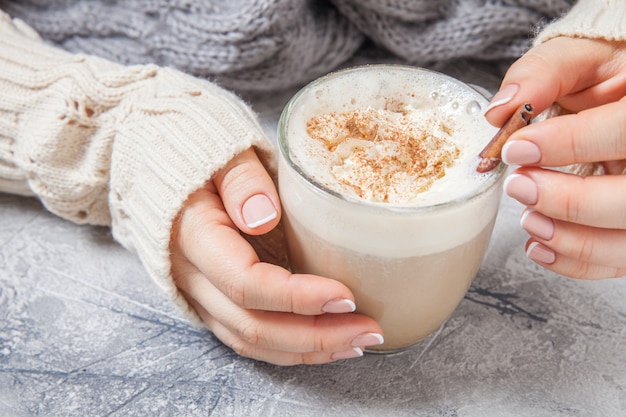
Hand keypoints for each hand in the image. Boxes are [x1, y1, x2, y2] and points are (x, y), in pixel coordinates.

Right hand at [169, 148, 383, 364]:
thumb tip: (262, 217)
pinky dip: (287, 346)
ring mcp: (198, 292)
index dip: (298, 298)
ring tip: (356, 341)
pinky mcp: (211, 298)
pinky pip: (246, 335)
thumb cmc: (204, 156)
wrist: (165, 167)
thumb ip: (241, 180)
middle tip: (368, 329)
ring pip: (249, 340)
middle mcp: (191, 275)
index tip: (346, 297)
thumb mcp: (223, 152)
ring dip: (306, 349)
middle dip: (315, 335)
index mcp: (193, 236)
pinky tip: (323, 342)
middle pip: (252, 325)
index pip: (246, 283)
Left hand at [485, 37, 625, 278]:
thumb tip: (502, 109)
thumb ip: (543, 74)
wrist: (621, 101)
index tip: (517, 149)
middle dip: (568, 201)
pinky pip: (618, 261)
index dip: (571, 143)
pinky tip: (541, 244)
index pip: (625, 131)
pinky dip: (575, 261)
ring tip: (528, 220)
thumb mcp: (579, 60)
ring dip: (571, 240)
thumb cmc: (603, 80)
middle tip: (518, 187)